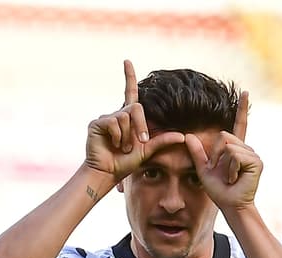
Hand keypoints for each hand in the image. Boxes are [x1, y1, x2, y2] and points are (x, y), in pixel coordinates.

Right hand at [84, 60, 185, 183]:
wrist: (108, 172)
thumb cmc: (125, 163)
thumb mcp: (148, 152)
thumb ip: (163, 141)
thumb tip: (183, 135)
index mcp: (129, 118)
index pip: (130, 92)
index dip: (129, 77)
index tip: (127, 61)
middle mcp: (118, 114)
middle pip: (136, 108)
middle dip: (141, 126)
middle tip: (141, 142)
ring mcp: (106, 118)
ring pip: (125, 117)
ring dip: (128, 136)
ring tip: (122, 148)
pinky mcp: (97, 123)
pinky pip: (114, 122)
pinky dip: (118, 136)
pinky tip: (113, 145)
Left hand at [185, 91, 259, 210]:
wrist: (230, 205)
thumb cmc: (219, 190)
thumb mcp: (203, 169)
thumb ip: (197, 153)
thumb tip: (187, 135)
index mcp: (236, 149)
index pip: (239, 125)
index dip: (241, 109)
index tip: (245, 93)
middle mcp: (246, 149)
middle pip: (223, 136)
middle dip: (216, 154)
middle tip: (222, 171)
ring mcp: (252, 154)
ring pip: (228, 146)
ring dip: (223, 164)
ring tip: (230, 176)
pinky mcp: (256, 161)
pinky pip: (235, 155)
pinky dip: (230, 168)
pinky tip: (235, 178)